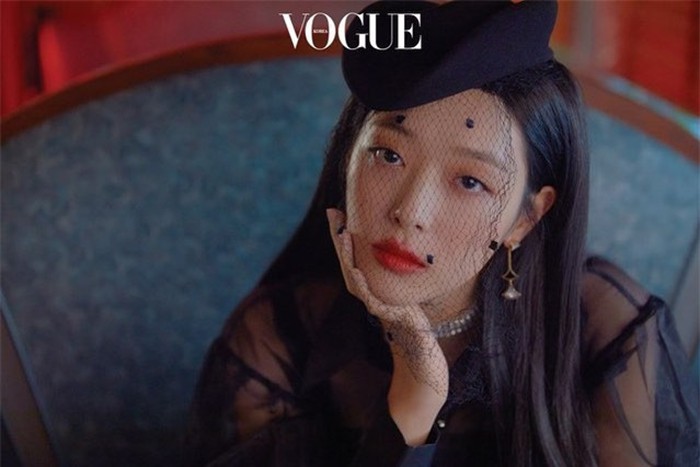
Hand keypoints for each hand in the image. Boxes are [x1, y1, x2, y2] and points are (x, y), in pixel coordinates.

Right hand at [326, 208, 448, 443]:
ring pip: (357, 281)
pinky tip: (358, 272)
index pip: (355, 260)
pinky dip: (364, 286)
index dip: (345, 239)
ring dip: (348, 258)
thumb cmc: (421, 336)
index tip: (336, 213)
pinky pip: (375, 300)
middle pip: (350, 266)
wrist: (426, 369)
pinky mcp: (394, 321)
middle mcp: (374, 300)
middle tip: (333, 215)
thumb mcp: (410, 302)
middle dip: (341, 240)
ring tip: (342, 235)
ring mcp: (382, 310)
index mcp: (376, 292)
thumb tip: (400, 258)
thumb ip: (401, 285)